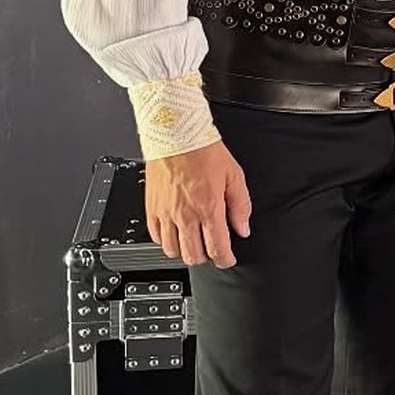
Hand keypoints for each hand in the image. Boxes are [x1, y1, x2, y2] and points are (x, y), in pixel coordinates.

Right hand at [144, 138, 252, 269]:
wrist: (176, 134)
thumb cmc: (203, 150)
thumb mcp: (234, 176)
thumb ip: (241, 206)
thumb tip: (243, 228)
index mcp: (209, 208)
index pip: (217, 249)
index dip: (225, 260)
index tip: (228, 259)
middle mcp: (185, 215)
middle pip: (193, 255)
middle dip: (205, 257)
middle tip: (211, 249)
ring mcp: (165, 213)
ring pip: (172, 250)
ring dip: (184, 251)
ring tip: (192, 242)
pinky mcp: (151, 208)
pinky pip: (155, 236)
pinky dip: (165, 240)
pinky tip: (174, 232)